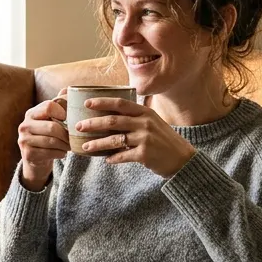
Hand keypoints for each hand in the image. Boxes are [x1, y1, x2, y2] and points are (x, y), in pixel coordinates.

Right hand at [17, 90, 69, 189]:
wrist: (36, 158)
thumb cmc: (46, 135)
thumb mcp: (51, 119)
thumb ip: (58, 104)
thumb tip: (68, 88)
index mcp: (31, 113)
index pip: (48, 106)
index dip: (62, 112)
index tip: (67, 119)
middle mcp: (24, 125)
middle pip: (52, 127)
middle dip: (67, 134)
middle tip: (74, 137)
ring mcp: (24, 140)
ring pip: (52, 141)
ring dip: (65, 145)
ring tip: (70, 145)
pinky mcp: (27, 154)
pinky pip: (50, 153)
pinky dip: (60, 153)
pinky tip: (62, 153)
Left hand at [75, 98, 196, 177]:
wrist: (182, 159)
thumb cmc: (163, 140)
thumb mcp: (153, 122)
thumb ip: (135, 117)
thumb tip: (110, 116)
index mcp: (145, 112)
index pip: (120, 103)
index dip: (102, 102)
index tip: (86, 103)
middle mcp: (145, 123)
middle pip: (113, 121)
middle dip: (93, 123)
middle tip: (78, 126)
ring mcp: (145, 138)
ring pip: (114, 140)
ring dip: (97, 143)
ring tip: (85, 147)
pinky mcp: (145, 154)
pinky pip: (123, 156)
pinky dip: (113, 158)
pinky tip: (106, 160)